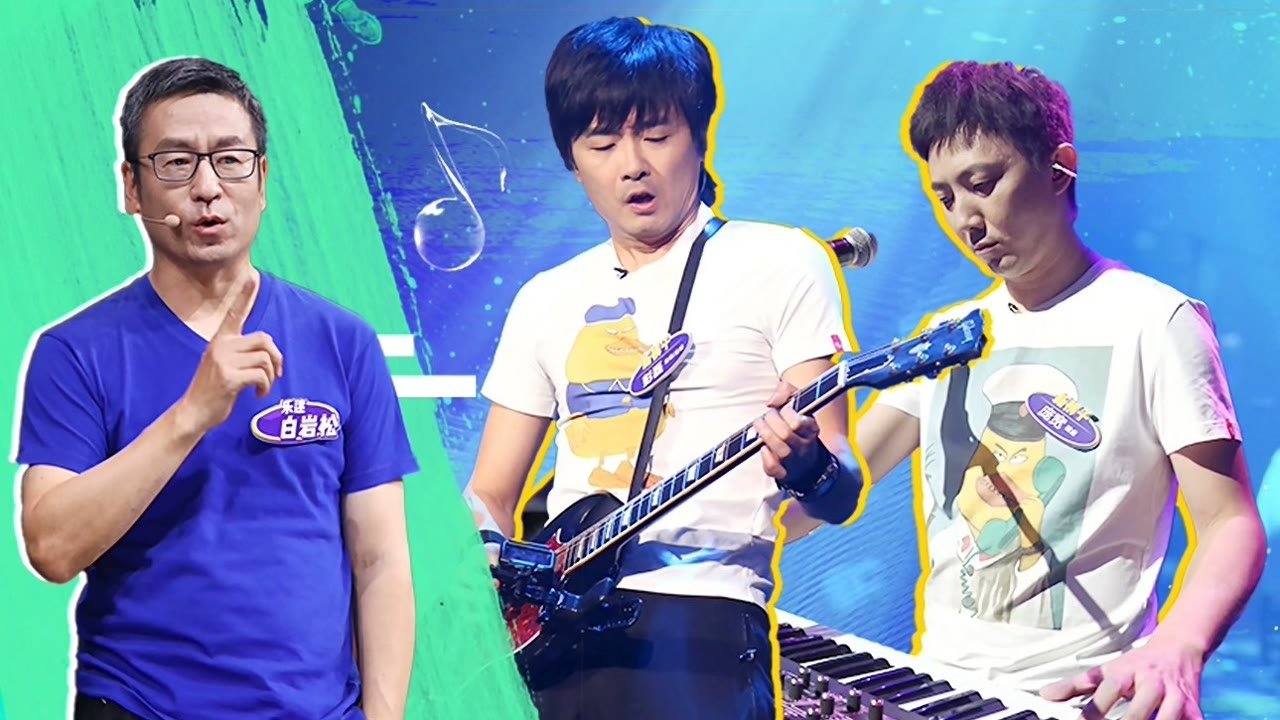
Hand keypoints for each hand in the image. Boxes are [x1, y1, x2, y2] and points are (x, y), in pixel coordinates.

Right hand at [176, 276, 283, 433]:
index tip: (251, 278)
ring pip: (265, 359)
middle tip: (275, 374)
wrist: (194, 412)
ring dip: (270, 377)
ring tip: (262, 387)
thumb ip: (241, 354)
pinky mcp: (228, 377)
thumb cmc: (214, 390)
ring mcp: (223, 361)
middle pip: (265, 340)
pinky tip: (257, 394)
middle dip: (276, 358)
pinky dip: (265, 387)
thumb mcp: (224, 365)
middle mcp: (221, 346)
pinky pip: (261, 375)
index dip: (244, 297)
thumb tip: (269, 352)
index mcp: (220, 340)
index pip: (234, 314)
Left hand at [752, 380, 822, 484]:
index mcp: (811, 429)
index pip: (799, 422)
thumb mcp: (798, 402)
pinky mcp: (783, 473)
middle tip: (765, 416)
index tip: (781, 409)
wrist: (807, 458)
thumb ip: (786, 391)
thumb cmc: (797, 424)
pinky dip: (766, 458)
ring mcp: (795, 461)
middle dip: (771, 422)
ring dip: (765, 436)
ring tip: (759, 426)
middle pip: (786, 435)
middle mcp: (805, 446)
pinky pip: (774, 469)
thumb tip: (772, 402)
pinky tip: (763, 448)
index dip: (786, 413)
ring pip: (781, 452)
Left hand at [1039, 636, 1203, 718]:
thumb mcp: (1107, 670)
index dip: (1094, 710)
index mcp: (1127, 672)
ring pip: (1167, 718)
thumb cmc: (1137, 664)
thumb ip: (1076, 685)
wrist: (1179, 649)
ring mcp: (1175, 697)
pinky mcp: (1194, 709)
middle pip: (1139, 710)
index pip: (1108, 690)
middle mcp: (1152, 684)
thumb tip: (1045, 695)